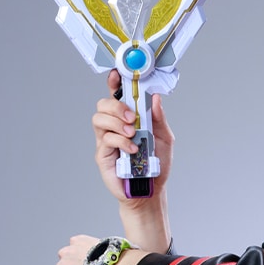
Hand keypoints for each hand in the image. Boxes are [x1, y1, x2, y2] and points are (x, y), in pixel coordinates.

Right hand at [92, 70, 174, 204]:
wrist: (151, 190)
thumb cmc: (156, 164)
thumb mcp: (164, 138)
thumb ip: (159, 118)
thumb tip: (155, 98)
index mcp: (128, 119)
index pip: (117, 96)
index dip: (114, 83)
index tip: (117, 74)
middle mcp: (114, 126)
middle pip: (103, 104)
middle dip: (116, 105)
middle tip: (132, 116)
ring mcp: (106, 140)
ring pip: (99, 119)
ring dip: (116, 122)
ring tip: (132, 133)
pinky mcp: (103, 154)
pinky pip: (105, 139)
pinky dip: (121, 141)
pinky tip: (133, 148)